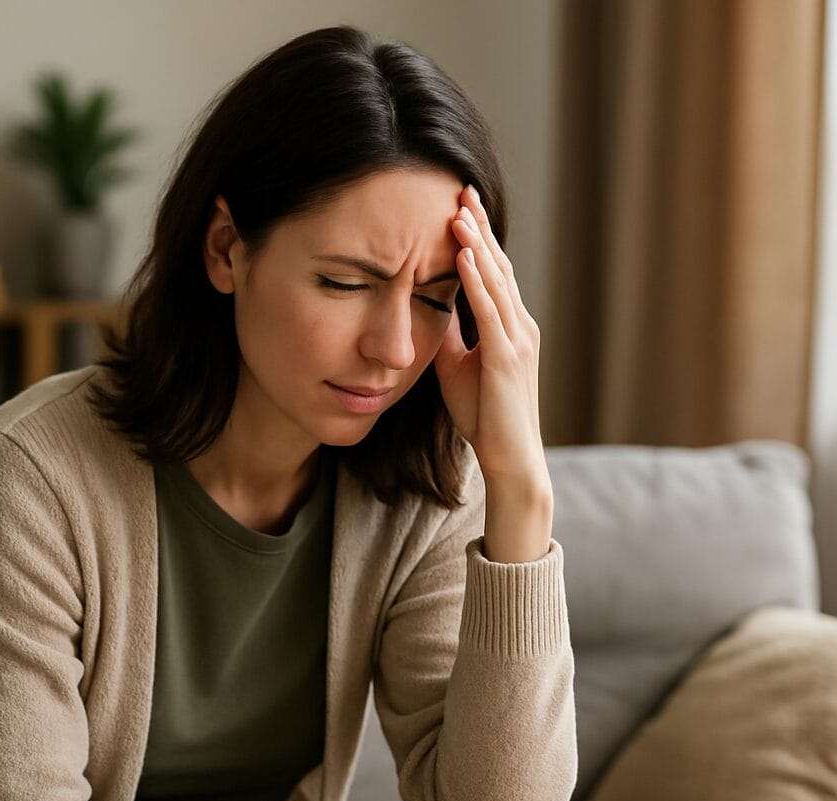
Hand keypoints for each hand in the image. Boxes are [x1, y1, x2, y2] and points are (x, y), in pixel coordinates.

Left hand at [432, 183, 550, 492]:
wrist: (510, 458)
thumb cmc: (485, 417)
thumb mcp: (459, 367)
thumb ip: (451, 336)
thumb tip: (431, 307)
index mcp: (510, 328)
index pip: (492, 274)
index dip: (477, 240)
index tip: (459, 208)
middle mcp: (520, 327)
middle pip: (497, 267)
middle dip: (479, 229)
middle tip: (461, 190)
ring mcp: (517, 341)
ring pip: (496, 282)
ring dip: (476, 245)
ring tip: (458, 212)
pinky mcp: (507, 359)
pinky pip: (490, 311)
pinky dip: (476, 281)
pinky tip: (462, 255)